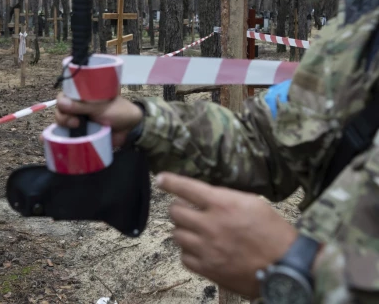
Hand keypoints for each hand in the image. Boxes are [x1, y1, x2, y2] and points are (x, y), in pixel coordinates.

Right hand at [54, 92, 143, 146]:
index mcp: (82, 96)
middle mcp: (77, 107)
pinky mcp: (80, 134)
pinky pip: (66, 134)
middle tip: (76, 122)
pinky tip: (50, 140)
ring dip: (62, 126)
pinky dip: (58, 137)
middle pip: (60, 110)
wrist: (130, 129)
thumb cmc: (118, 112)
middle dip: (63, 117)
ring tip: (75, 129)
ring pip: (61, 123)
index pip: (63, 96)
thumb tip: (60, 103)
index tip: (68, 109)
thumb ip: (81, 106)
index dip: (62, 103)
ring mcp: (78, 121)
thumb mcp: (100, 107)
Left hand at [156, 172, 297, 297]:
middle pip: (175, 212)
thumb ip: (225, 197)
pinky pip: (184, 257)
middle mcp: (210, 225)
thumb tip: (205, 197)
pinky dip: (189, 252)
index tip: (161, 179)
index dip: (170, 182)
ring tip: (198, 231)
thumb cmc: (274, 233)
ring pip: (177, 234)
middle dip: (179, 208)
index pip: (186, 188)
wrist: (286, 267)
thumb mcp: (253, 203)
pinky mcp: (208, 269)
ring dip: (184, 230)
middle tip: (189, 211)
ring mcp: (207, 248)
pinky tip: (201, 249)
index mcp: (222, 204)